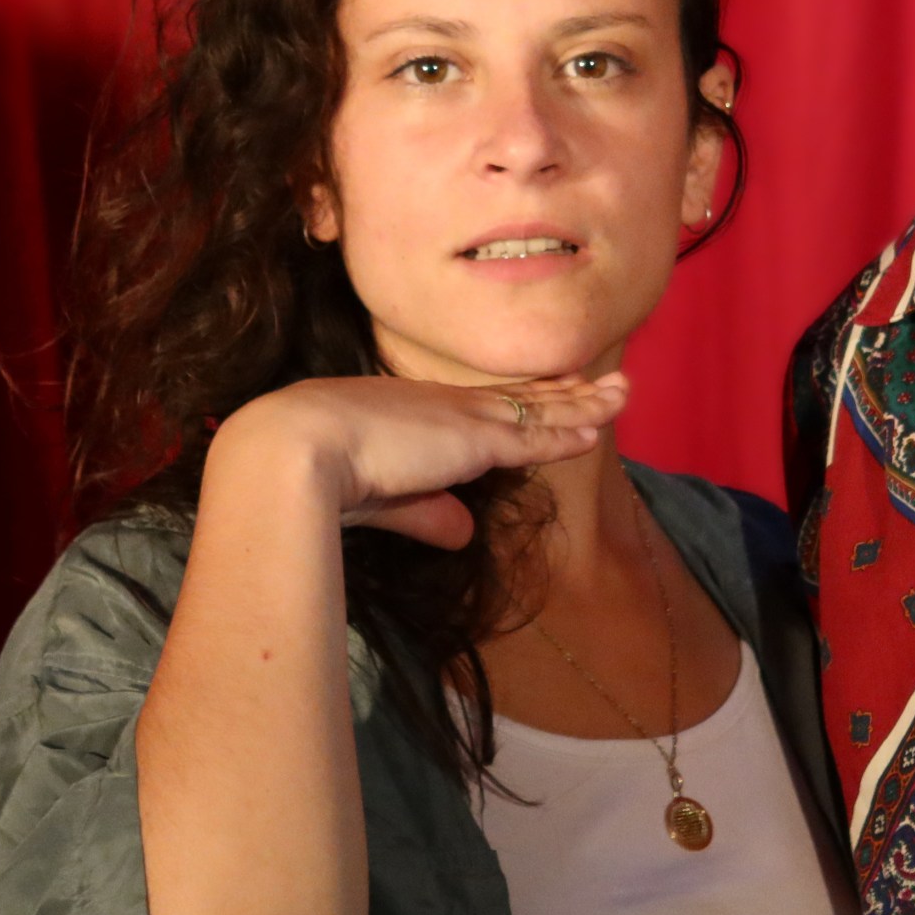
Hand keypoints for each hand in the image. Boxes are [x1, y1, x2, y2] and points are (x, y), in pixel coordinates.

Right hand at [204, 372, 627, 549]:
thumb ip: (425, 514)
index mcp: (416, 412)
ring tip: (623, 392)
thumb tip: (464, 533)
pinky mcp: (473, 440)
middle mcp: (445, 407)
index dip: (522, 398)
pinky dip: (569, 430)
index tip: (553, 387)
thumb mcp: (383, 499)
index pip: (484, 405)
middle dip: (566, 392)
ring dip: (584, 404)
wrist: (292, 452)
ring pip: (539, 409)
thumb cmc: (316, 474)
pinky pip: (535, 434)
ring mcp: (462, 419)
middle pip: (521, 398)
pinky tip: (599, 427)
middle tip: (607, 381)